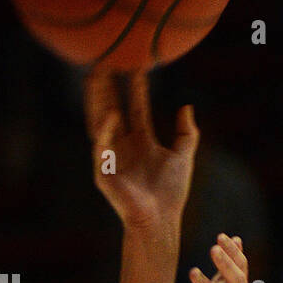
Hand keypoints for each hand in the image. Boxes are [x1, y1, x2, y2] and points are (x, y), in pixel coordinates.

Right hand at [84, 70, 198, 230]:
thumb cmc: (170, 193)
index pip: (136, 109)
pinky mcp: (103, 171)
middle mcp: (123, 146)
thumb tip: (187, 107)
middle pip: (112, 108)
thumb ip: (186, 133)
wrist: (160, 220)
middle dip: (108, 87)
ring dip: (97, 100)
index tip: (137, 67)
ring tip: (96, 77)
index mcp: (141, 142)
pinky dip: (106, 131)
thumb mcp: (183, 157)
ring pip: (100, 121)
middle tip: (106, 62)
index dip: (136, 89)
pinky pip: (102, 147)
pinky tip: (112, 114)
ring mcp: (111, 157)